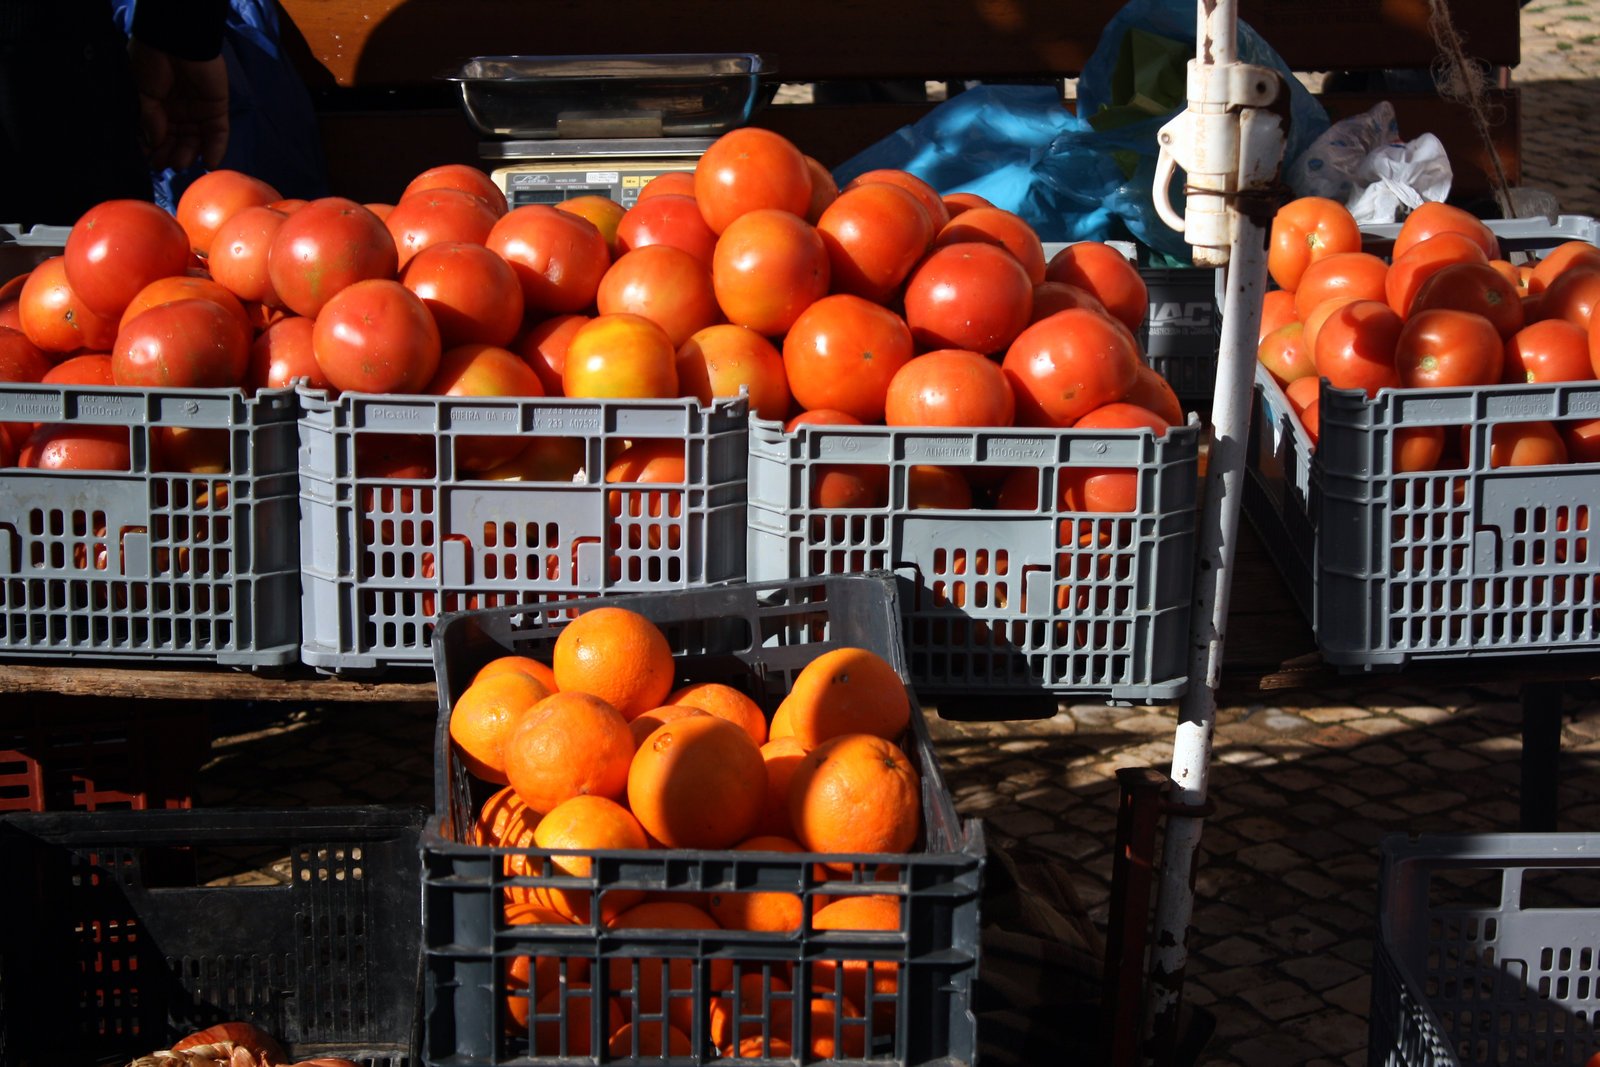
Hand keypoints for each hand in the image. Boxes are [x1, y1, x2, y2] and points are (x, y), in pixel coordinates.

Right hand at [127, 39, 228, 171]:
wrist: (176, 41)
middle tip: (164, 165)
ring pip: (195, 142)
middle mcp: (176, 113)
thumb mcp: (141, 93)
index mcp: (156, 108)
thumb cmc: (152, 63)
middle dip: (169, 155)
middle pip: (176, 143)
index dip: (152, 150)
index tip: (148, 162)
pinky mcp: (216, 110)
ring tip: (181, 163)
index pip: (155, 136)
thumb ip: (149, 119)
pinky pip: (218, 134)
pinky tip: (209, 163)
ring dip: (188, 155)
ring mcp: (197, 112)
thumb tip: (153, 144)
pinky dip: (215, 150)